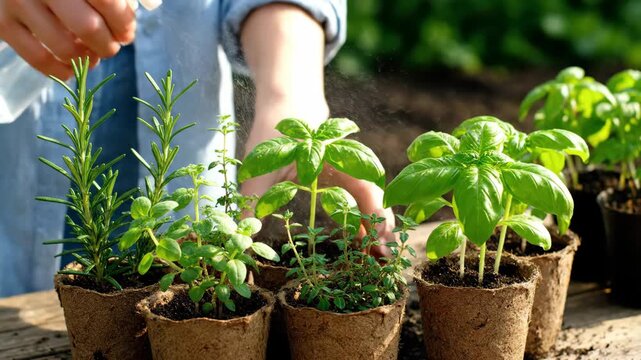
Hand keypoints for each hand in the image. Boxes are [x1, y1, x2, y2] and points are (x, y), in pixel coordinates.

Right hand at [0, 0, 135, 78]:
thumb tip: (135, 16)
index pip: (107, 2)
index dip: (123, 22)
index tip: (127, 32)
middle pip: (88, 27)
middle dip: (108, 44)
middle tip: (112, 46)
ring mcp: (18, 3)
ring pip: (65, 48)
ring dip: (87, 59)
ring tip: (92, 54)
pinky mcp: (2, 23)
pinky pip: (38, 59)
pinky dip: (61, 71)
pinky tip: (72, 68)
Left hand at [241, 113, 394, 258]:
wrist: (286, 107)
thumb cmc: (274, 132)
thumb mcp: (261, 164)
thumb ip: (254, 197)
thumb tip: (243, 231)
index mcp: (336, 157)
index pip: (364, 186)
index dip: (373, 212)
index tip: (376, 237)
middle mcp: (348, 164)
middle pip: (374, 197)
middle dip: (381, 226)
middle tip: (382, 256)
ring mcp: (348, 172)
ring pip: (368, 202)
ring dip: (373, 227)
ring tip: (376, 257)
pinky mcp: (343, 181)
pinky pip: (358, 202)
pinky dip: (361, 222)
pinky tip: (361, 243)